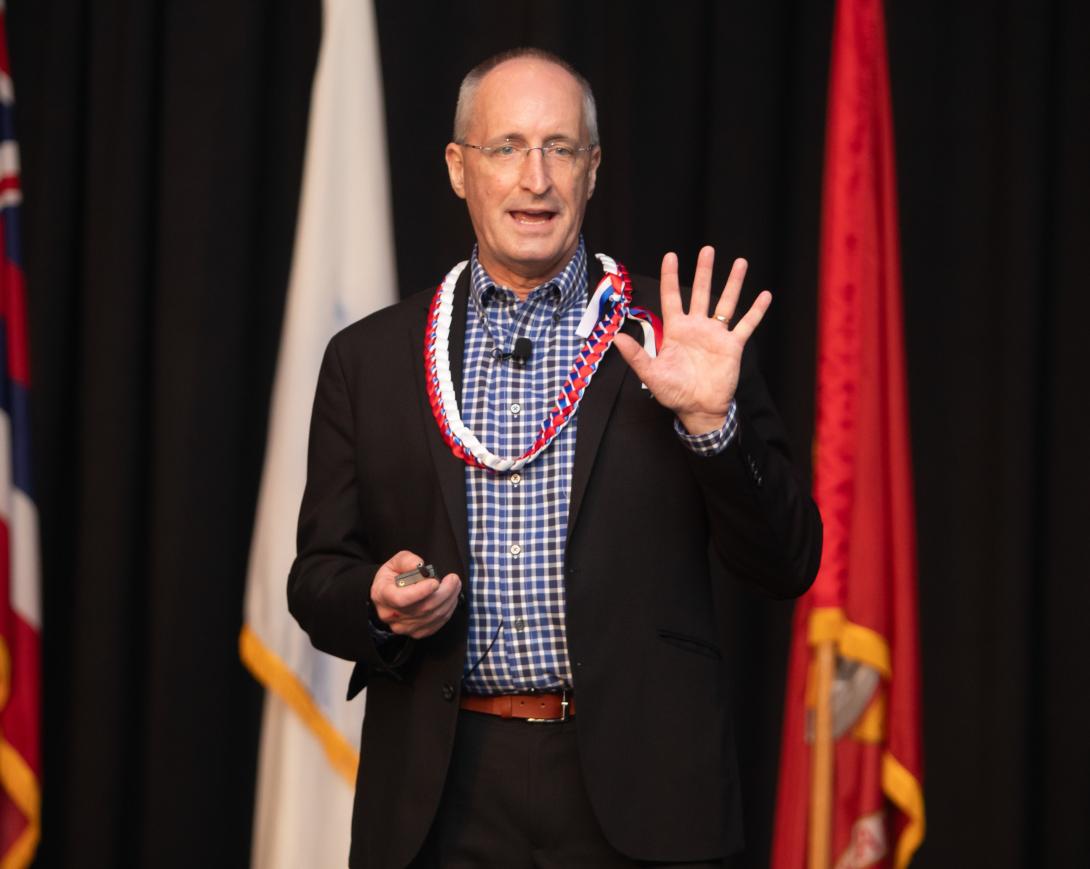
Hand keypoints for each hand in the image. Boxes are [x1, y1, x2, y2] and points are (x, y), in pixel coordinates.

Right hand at [370, 550, 461, 638]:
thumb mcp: (395, 562)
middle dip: (444, 593)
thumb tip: (420, 567)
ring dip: (449, 600)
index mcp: (382, 594)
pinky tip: (450, 599)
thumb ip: (407, 561)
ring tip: (454, 586)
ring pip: (432, 616)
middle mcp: (391, 614)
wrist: (388, 594)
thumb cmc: (393, 577)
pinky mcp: (415, 632)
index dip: (421, 592)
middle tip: (454, 579)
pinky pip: (436, 624)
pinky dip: (447, 610)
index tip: (435, 582)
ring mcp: (403, 627)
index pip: (401, 599)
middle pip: (422, 609)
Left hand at [613, 246, 770, 434]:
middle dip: (704, 271)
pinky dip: (756, 311)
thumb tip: (617, 338)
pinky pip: (746, 325)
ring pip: (726, 303)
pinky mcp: (732, 346)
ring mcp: (716, 335)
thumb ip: (636, 355)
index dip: (670, 276)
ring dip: (733, 283)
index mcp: (676, 330)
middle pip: (700, 292)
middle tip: (707, 249)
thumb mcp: (652, 374)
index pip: (671, 297)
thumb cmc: (673, 393)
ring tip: (740, 262)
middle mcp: (697, 328)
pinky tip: (765, 295)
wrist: (698, 409)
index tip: (671, 255)